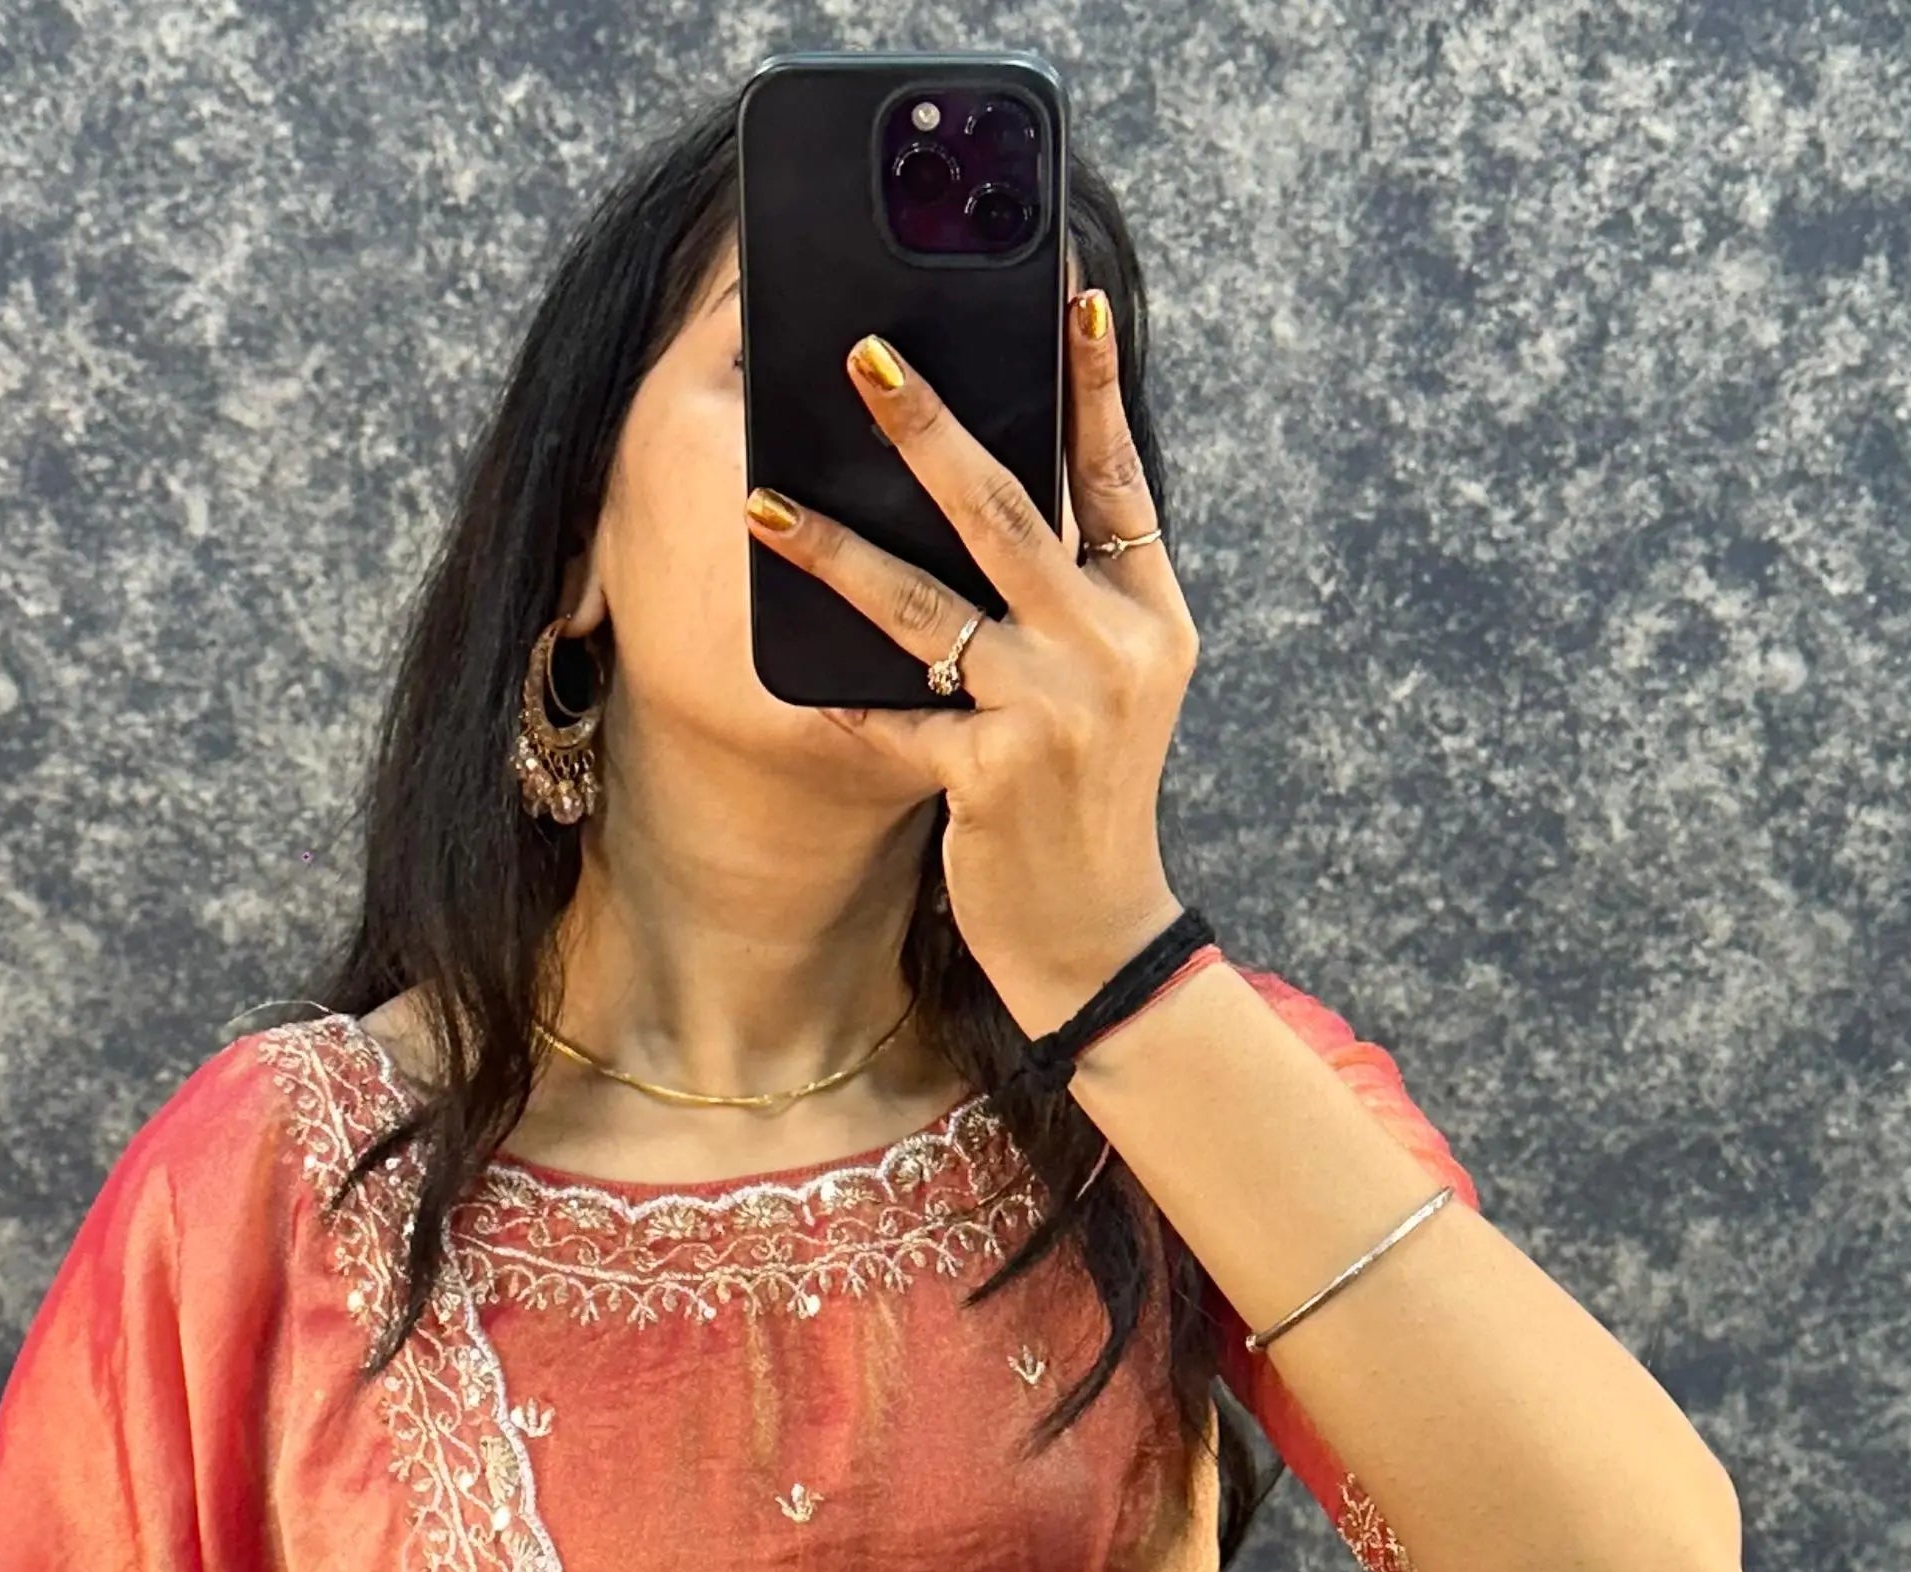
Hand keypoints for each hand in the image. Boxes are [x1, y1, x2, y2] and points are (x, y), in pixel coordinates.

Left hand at [742, 292, 1196, 1038]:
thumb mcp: (1112, 690)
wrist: (1098, 937)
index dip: (1093, 385)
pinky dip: (837, 698)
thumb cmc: (1085, 803)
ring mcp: (1052, 712)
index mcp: (1149, 615)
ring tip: (761, 503)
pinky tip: (779, 672)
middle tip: (864, 354)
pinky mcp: (991, 775)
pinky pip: (891, 716)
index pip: (1116, 477)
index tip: (1068, 294)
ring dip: (834, 548)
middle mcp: (1110, 650)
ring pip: (925, 605)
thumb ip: (1070, 599)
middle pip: (1006, 511)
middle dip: (928, 425)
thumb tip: (990, 498)